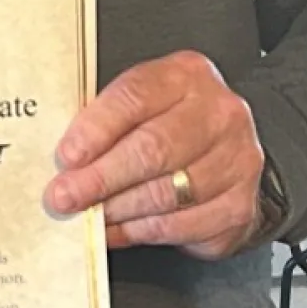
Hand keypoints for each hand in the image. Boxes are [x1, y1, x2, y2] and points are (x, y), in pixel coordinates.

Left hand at [44, 51, 264, 260]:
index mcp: (186, 75)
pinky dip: (141, 231)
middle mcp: (219, 114)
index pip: (136, 97)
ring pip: (167, 193)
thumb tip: (66, 158)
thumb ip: (109, 120)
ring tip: (89, 214)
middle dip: (102, 176)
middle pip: (153, 148)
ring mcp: (237, 161)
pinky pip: (182, 226)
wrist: (227, 154)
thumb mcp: (143, 103)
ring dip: (119, 208)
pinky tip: (117, 229)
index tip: (67, 156)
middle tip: (66, 195)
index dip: (97, 128)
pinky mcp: (240, 205)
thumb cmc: (170, 124)